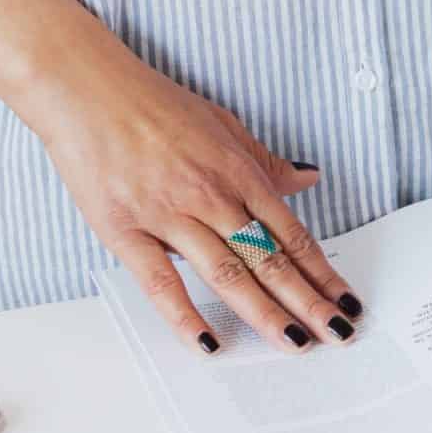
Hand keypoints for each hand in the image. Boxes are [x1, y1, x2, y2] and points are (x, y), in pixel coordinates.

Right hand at [0, 0, 362, 357]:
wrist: (87, 89)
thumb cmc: (151, 104)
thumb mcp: (222, 124)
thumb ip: (264, 160)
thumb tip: (307, 176)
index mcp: (237, 172)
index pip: (291, 234)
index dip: (322, 272)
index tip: (344, 300)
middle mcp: (211, 196)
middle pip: (270, 260)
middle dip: (309, 302)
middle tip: (337, 333)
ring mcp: (169, 215)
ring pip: (228, 274)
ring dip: (266, 313)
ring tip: (294, 343)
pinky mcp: (127, 230)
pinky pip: (161, 282)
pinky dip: (185, 316)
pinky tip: (209, 343)